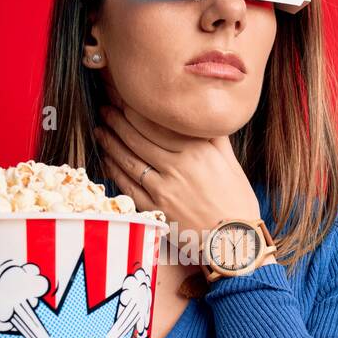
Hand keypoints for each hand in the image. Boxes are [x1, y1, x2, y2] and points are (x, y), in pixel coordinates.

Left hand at [94, 102, 260, 264]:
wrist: (236, 242)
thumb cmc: (237, 202)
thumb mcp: (231, 163)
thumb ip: (214, 137)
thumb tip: (204, 115)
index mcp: (198, 151)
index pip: (158, 122)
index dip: (136, 107)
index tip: (124, 96)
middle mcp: (179, 166)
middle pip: (139, 137)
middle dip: (117, 120)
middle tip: (105, 108)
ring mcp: (165, 189)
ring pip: (129, 159)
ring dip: (111, 142)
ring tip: (101, 129)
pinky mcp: (156, 210)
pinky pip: (129, 186)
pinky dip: (115, 171)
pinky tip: (107, 160)